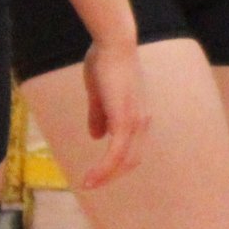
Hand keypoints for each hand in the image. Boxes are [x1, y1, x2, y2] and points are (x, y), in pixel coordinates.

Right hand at [71, 33, 148, 190]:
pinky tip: (89, 177)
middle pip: (132, 160)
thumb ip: (99, 115)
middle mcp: (142, 121)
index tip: (98, 174)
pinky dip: (104, 169)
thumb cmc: (106, 62)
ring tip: (86, 184)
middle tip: (91, 183)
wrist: (113, 44)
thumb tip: (97, 137)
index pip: (132, 149)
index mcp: (138, 115)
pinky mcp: (124, 120)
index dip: (117, 164)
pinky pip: (116, 153)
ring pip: (124, 160)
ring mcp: (136, 121)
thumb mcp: (100, 94)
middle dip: (112, 175)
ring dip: (105, 176)